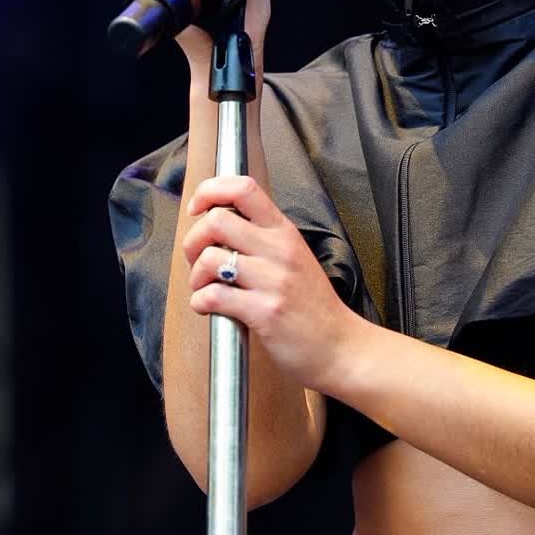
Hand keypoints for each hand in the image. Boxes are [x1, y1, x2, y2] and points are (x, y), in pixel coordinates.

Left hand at [182, 175, 360, 391]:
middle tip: (198, 261)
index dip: (210, 191)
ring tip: (206, 288)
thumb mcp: (295, 259)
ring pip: (210, 259)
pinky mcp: (264, 312)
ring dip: (196, 277)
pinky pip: (214, 296)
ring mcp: (273, 281)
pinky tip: (210, 308)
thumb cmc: (313, 307)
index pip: (243, 188)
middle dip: (193, 241)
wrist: (341, 347)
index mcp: (284, 232)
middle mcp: (280, 250)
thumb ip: (262, 241)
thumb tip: (218, 230)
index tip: (197, 209)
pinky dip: (201, 302)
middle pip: (216, 220)